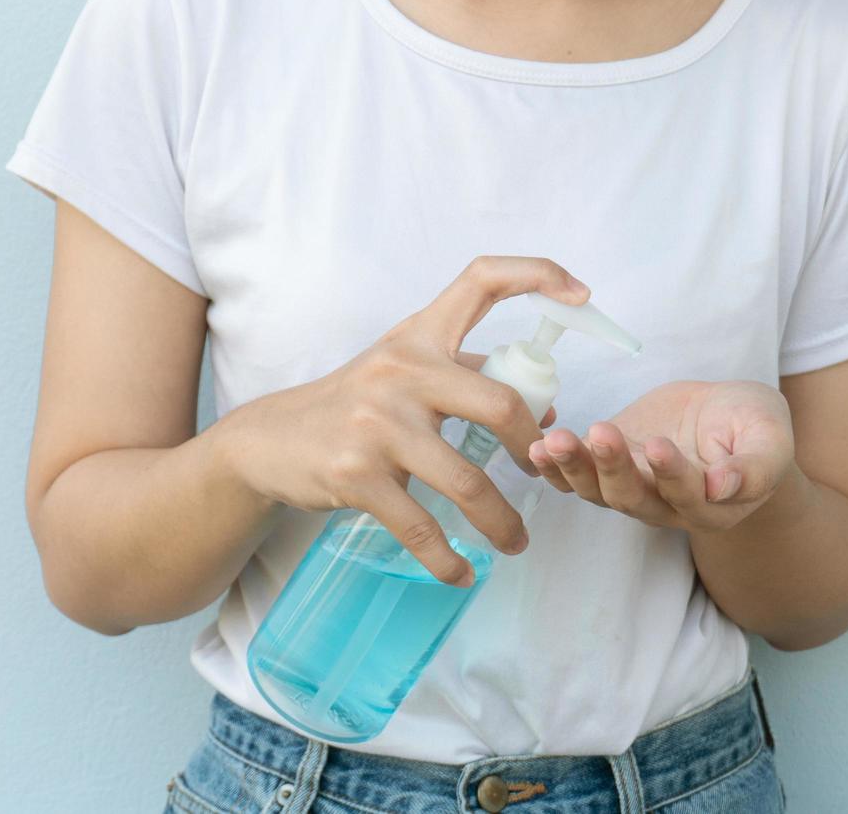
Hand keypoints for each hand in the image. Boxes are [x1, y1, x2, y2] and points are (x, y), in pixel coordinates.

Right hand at [209, 256, 587, 584]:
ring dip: (501, 522)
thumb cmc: (353, 404)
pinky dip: (448, 559)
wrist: (266, 442)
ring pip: (469, 482)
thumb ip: (469, 376)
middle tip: (539, 474)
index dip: (538, 275)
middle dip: (531, 450)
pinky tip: (461, 572)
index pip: (482, 280)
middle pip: (500, 403)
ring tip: (516, 542)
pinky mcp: (356, 475)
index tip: (582, 295)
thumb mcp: (404, 372)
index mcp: (419, 336)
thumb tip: (543, 406)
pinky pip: (421, 526)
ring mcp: (377, 423)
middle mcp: (401, 369)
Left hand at [528, 380, 797, 533]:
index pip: (687, 495)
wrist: (729, 418)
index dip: (672, 474)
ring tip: (555, 441)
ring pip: (597, 490)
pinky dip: (553, 466)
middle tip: (601, 433)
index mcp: (712, 505)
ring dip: (573, 467)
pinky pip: (575, 476)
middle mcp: (666, 506)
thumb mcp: (771, 438)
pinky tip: (536, 448)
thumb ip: (755, 466)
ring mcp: (633, 487)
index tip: (658, 445)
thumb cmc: (755, 427)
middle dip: (612, 467)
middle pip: (632, 498)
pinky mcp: (607, 464)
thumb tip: (722, 487)